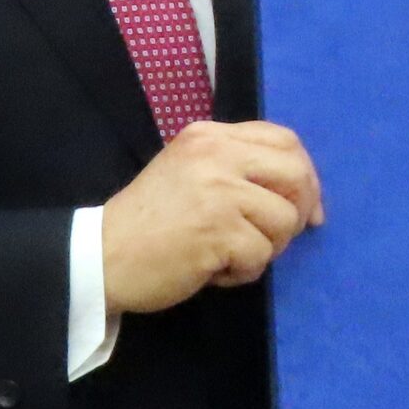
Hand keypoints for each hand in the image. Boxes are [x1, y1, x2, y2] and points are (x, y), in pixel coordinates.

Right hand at [100, 120, 324, 314]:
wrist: (101, 255)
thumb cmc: (149, 220)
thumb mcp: (190, 171)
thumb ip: (239, 170)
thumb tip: (306, 199)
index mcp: (211, 136)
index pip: (284, 140)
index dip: (305, 174)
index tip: (306, 206)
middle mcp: (218, 155)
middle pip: (296, 174)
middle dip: (299, 211)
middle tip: (277, 237)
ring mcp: (220, 192)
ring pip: (284, 220)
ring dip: (266, 248)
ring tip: (229, 255)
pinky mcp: (219, 231)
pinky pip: (261, 255)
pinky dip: (244, 271)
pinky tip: (213, 269)